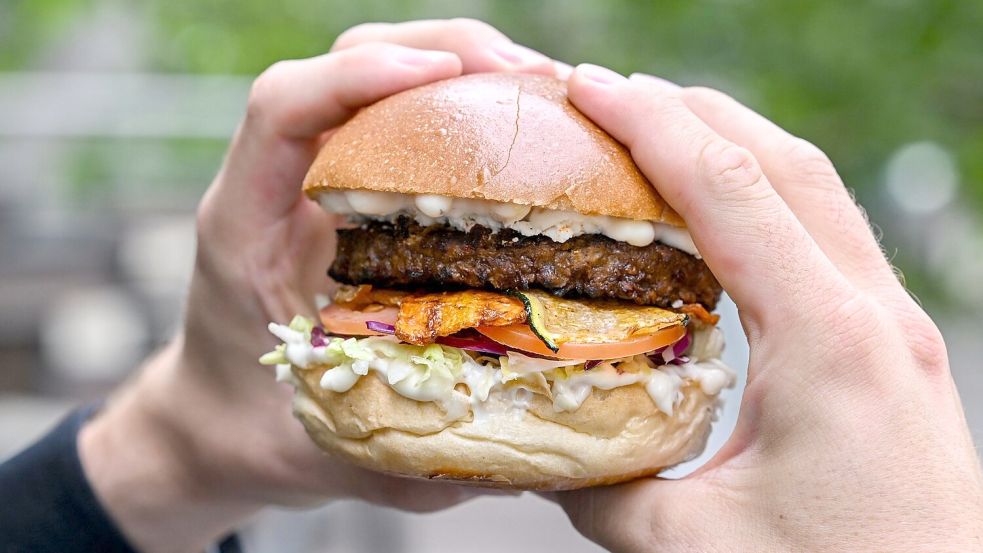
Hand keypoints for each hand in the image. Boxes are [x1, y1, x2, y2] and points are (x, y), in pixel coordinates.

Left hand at [78, 19, 559, 552]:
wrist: (218, 421)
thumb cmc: (262, 432)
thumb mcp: (331, 445)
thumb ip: (413, 453)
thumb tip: (531, 459)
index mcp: (247, 227)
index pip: (281, 108)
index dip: (360, 77)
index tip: (446, 77)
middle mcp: (278, 186)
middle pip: (344, 62)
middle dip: (443, 51)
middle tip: (537, 80)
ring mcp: (315, 180)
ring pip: (377, 75)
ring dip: (462, 64)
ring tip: (546, 92)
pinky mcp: (349, 188)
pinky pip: (400, 116)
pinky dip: (461, 102)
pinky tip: (520, 125)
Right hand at [552, 64, 982, 551]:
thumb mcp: (690, 547)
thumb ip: (601, 489)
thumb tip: (540, 454)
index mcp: (827, 341)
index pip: (728, 190)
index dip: (650, 126)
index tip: (587, 90)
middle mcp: (875, 313)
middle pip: (783, 161)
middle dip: (690, 111)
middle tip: (608, 96)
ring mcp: (896, 326)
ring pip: (815, 189)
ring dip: (733, 146)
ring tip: (657, 133)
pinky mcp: (895, 349)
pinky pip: (829, 236)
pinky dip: (765, 198)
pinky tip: (720, 218)